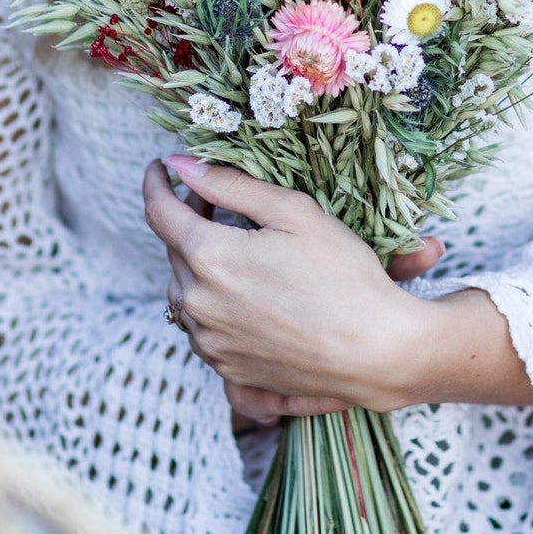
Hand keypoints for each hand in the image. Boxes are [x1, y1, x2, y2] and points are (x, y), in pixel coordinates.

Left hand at [142, 156, 442, 416]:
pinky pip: (203, 328)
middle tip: (218, 202)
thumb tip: (180, 164)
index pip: (160, 213)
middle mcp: (198, 305)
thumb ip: (230, 184)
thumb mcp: (293, 212)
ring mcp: (210, 342)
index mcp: (209, 259)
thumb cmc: (344, 277)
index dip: (156, 184)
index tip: (158, 168)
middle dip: (189, 221)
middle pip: (174, 251)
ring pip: (184, 292)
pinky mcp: (228, 368)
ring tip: (235, 249)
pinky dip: (212, 304)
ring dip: (198, 266)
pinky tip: (246, 293)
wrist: (377, 352)